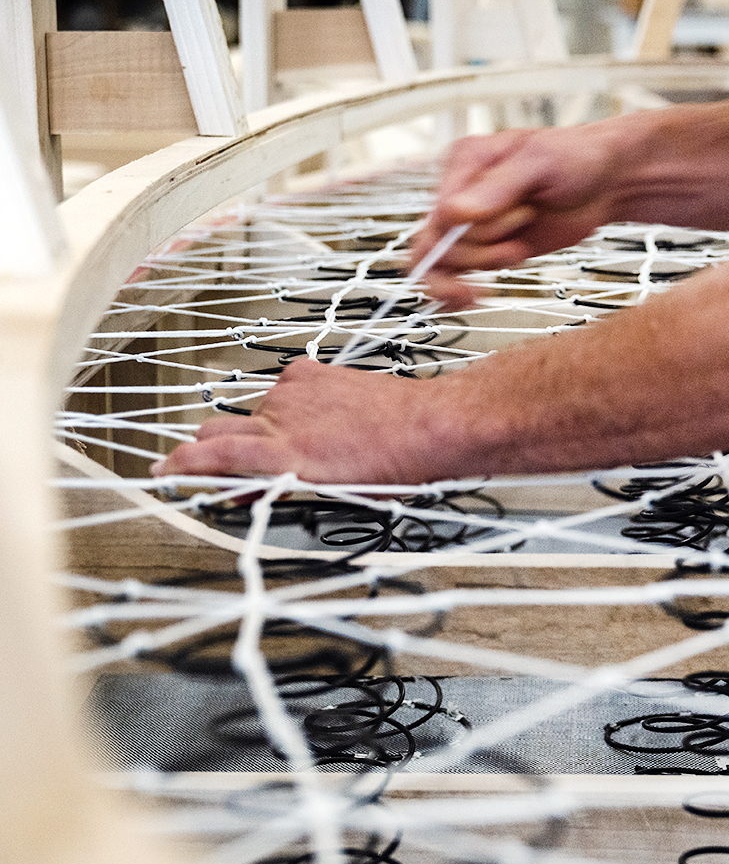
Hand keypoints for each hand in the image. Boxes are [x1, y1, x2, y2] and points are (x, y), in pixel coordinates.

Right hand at [152, 360, 445, 484]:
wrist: (429, 425)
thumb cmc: (392, 466)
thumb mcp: (329, 492)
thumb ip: (277, 486)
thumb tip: (242, 488)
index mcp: (285, 454)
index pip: (212, 455)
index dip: (182, 465)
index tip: (164, 470)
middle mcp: (282, 416)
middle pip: (218, 429)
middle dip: (213, 449)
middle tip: (224, 468)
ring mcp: (293, 390)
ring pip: (253, 411)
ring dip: (261, 429)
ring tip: (299, 446)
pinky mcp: (308, 371)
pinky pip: (281, 390)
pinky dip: (287, 406)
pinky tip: (315, 418)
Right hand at [410, 121, 628, 306]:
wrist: (606, 182)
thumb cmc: (577, 157)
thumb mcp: (539, 162)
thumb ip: (498, 187)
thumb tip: (456, 212)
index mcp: (465, 163)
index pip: (440, 211)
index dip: (469, 232)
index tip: (506, 231)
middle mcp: (461, 193)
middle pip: (439, 241)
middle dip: (482, 248)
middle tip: (520, 234)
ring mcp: (472, 224)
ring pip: (442, 262)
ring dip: (482, 265)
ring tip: (517, 250)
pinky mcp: (485, 248)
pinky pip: (452, 275)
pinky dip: (460, 289)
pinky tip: (476, 294)